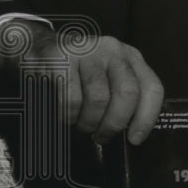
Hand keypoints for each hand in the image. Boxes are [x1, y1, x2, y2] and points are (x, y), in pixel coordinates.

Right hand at [0, 20, 163, 144]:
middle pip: (128, 93)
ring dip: (90, 122)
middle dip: (115, 123)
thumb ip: (122, 98)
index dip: (146, 118)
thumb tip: (131, 135)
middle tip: (102, 137)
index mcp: (131, 58)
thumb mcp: (106, 78)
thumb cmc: (77, 73)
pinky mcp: (62, 58)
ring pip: (99, 98)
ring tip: (82, 126)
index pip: (152, 88)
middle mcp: (114, 50)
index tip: (135, 139)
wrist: (36, 47)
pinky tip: (65, 116)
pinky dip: (69, 116)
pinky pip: (71, 99)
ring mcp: (88, 51)